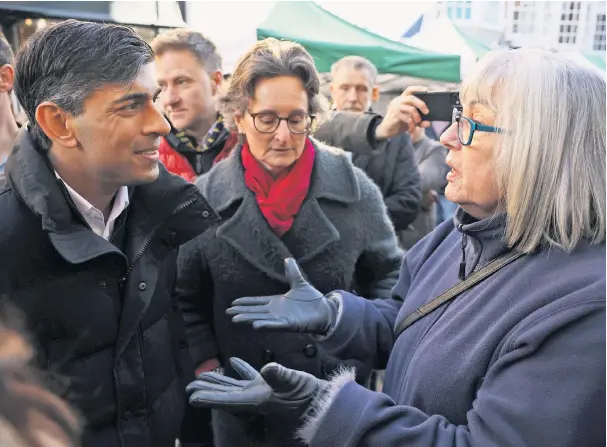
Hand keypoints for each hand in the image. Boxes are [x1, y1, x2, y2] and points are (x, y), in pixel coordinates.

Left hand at [187, 357, 326, 414]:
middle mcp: (254, 398)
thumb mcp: (293, 381)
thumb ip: (279, 375)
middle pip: (225, 394)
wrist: (321, 400)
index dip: (209, 397)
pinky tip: (232, 361)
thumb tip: (267, 368)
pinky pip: (249, 378)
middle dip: (207, 390)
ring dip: (218, 380)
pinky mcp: (268, 386)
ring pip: (233, 386)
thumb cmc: (307, 394)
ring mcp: (260, 392)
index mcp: (256, 399)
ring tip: (202, 376)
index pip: (227, 399)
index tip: (192, 398)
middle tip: (189, 387)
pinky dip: (240, 369)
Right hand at [227, 258, 337, 334]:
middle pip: (255, 311)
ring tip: (235, 319)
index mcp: (277, 301)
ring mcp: (281, 318)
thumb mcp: (300, 282)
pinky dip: (266, 325)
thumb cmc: (312, 299)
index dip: (246, 302)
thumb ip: (292, 272)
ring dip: (248, 318)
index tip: (233, 303)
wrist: (325, 310)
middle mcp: (276, 311)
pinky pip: (275, 325)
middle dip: (242, 311)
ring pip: (261, 318)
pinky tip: (255, 325)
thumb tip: (288, 259)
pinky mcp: (289, 324)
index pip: (257, 301)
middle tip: (228, 312)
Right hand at [374, 86, 430, 139]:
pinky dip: (412, 124)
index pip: (409, 90)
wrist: (387, 130)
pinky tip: (411, 128)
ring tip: (418, 123)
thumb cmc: (399, 122)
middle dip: (421, 104)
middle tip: (427, 112)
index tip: (427, 90)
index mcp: (402, 99)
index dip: (418, 88)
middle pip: (412, 98)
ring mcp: (395, 107)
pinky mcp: (394, 115)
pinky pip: (407, 118)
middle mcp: (398, 101)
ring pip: (411, 109)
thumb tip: (428, 123)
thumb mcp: (411, 120)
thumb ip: (420, 121)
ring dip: (417, 117)